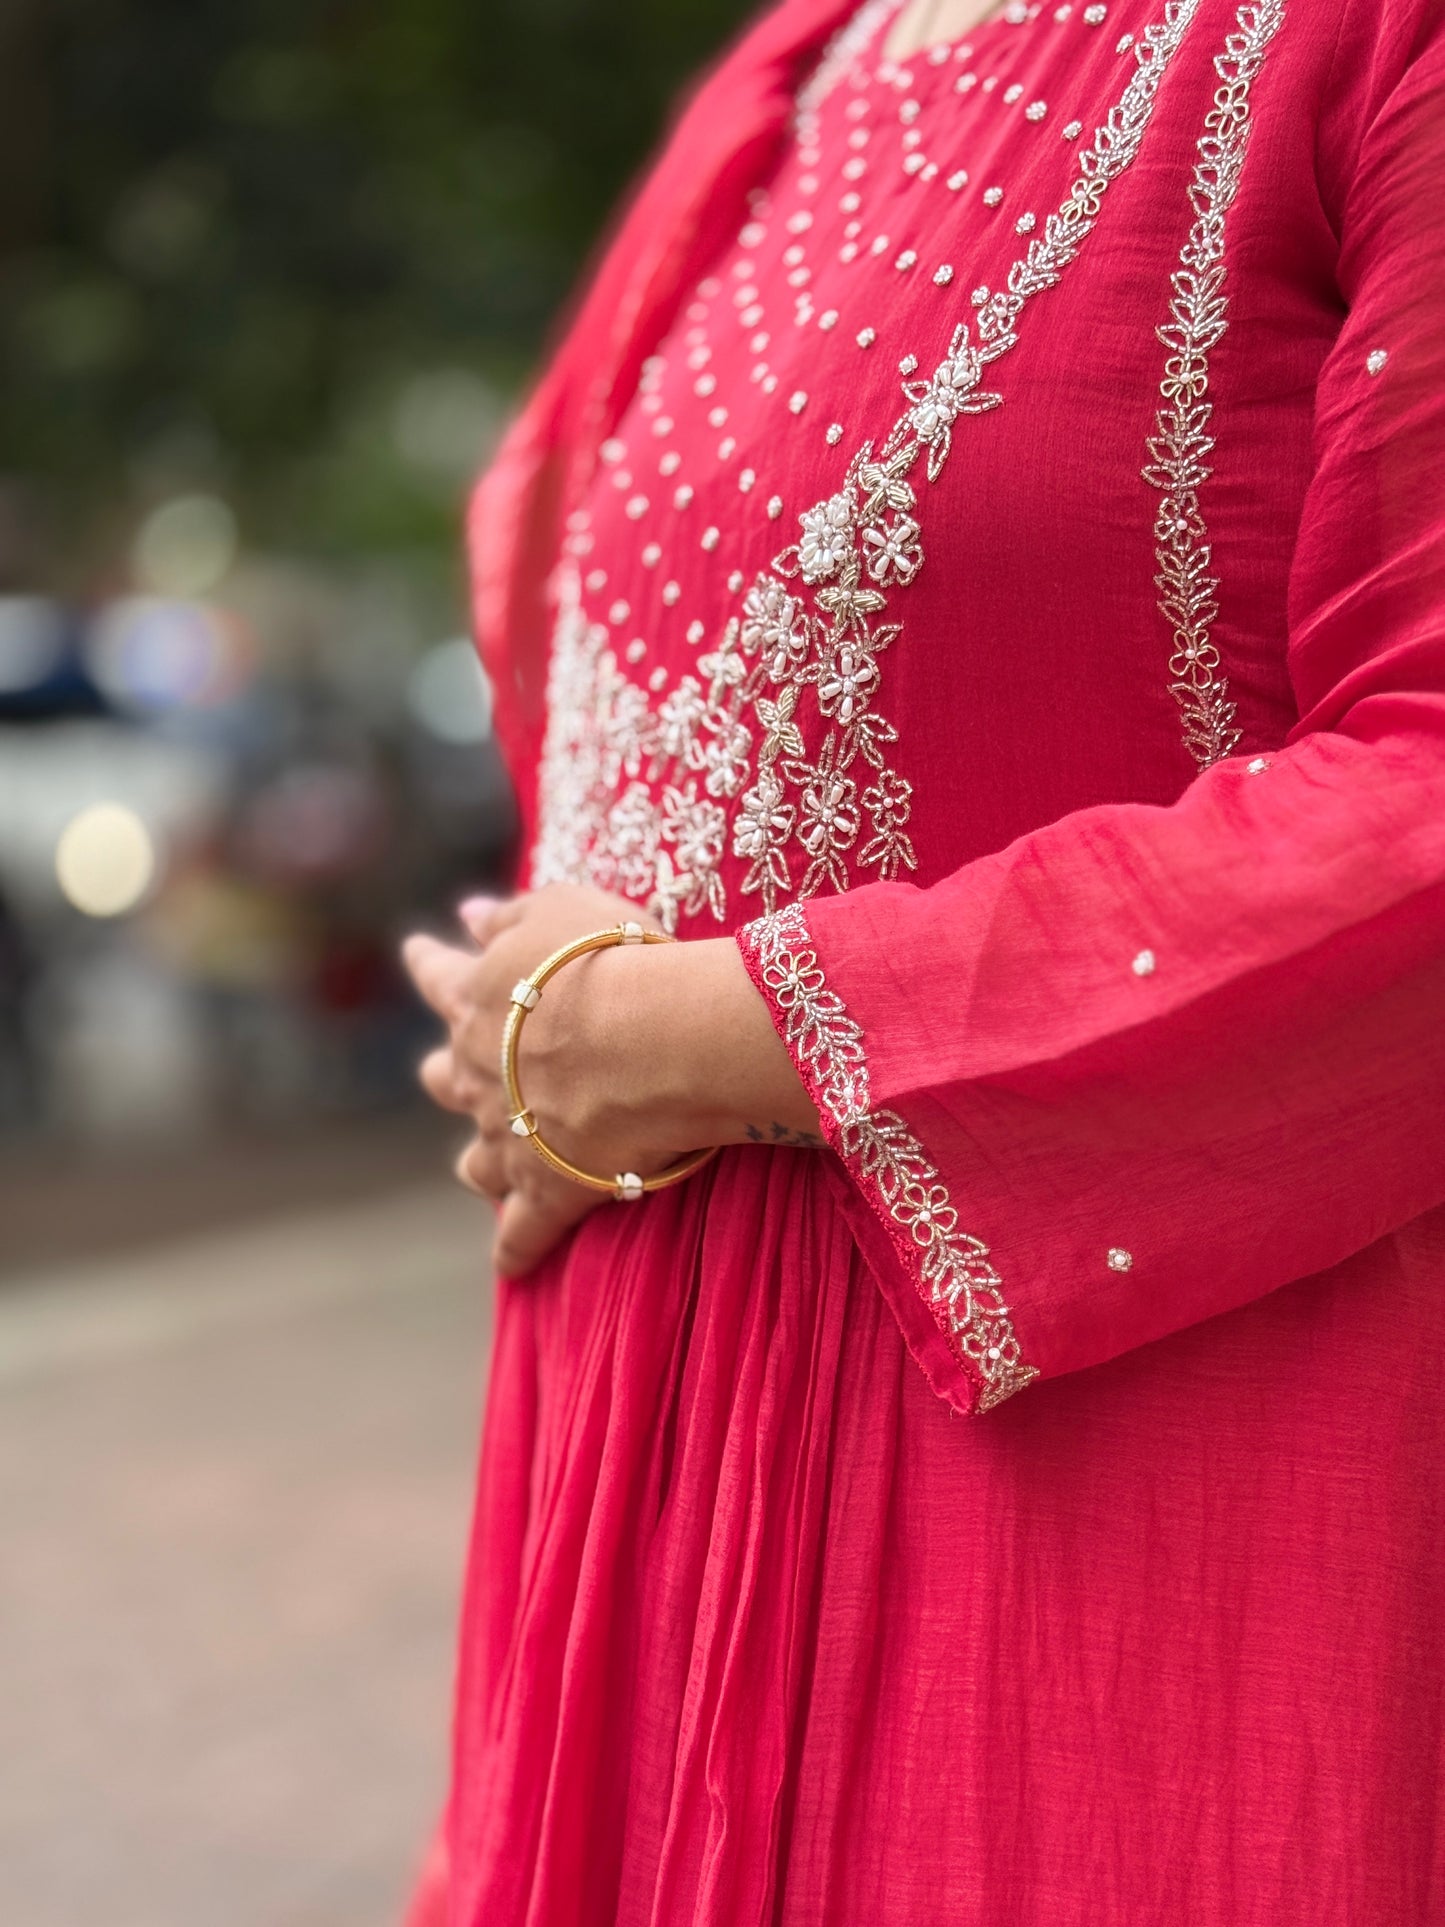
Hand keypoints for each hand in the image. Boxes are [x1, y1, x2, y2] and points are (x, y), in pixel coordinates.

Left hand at [403, 884, 669, 1274]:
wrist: (650, 1037)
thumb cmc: (612, 959)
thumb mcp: (558, 911)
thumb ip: (507, 918)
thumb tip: (467, 917)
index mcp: (478, 998)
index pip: (440, 975)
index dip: (430, 963)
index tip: (419, 949)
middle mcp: (478, 1071)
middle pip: (445, 1077)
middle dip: (447, 1074)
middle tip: (449, 1072)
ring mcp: (509, 1137)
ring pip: (476, 1160)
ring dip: (480, 1160)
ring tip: (482, 1168)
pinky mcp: (548, 1190)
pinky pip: (522, 1234)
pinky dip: (516, 1248)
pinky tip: (512, 1264)